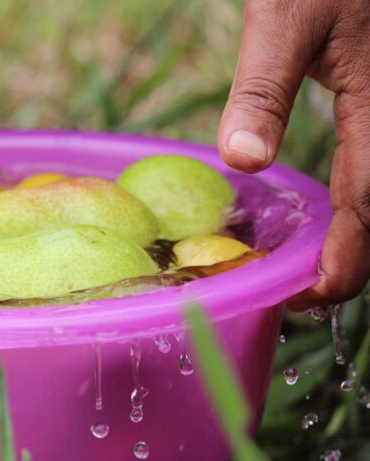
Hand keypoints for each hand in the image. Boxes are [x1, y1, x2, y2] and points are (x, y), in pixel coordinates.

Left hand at [218, 0, 369, 308]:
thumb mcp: (285, 21)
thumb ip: (263, 90)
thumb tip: (241, 160)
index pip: (367, 203)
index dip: (345, 259)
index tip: (311, 296)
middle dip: (355, 257)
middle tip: (310, 292)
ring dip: (361, 233)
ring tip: (321, 266)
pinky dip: (361, 198)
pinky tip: (336, 211)